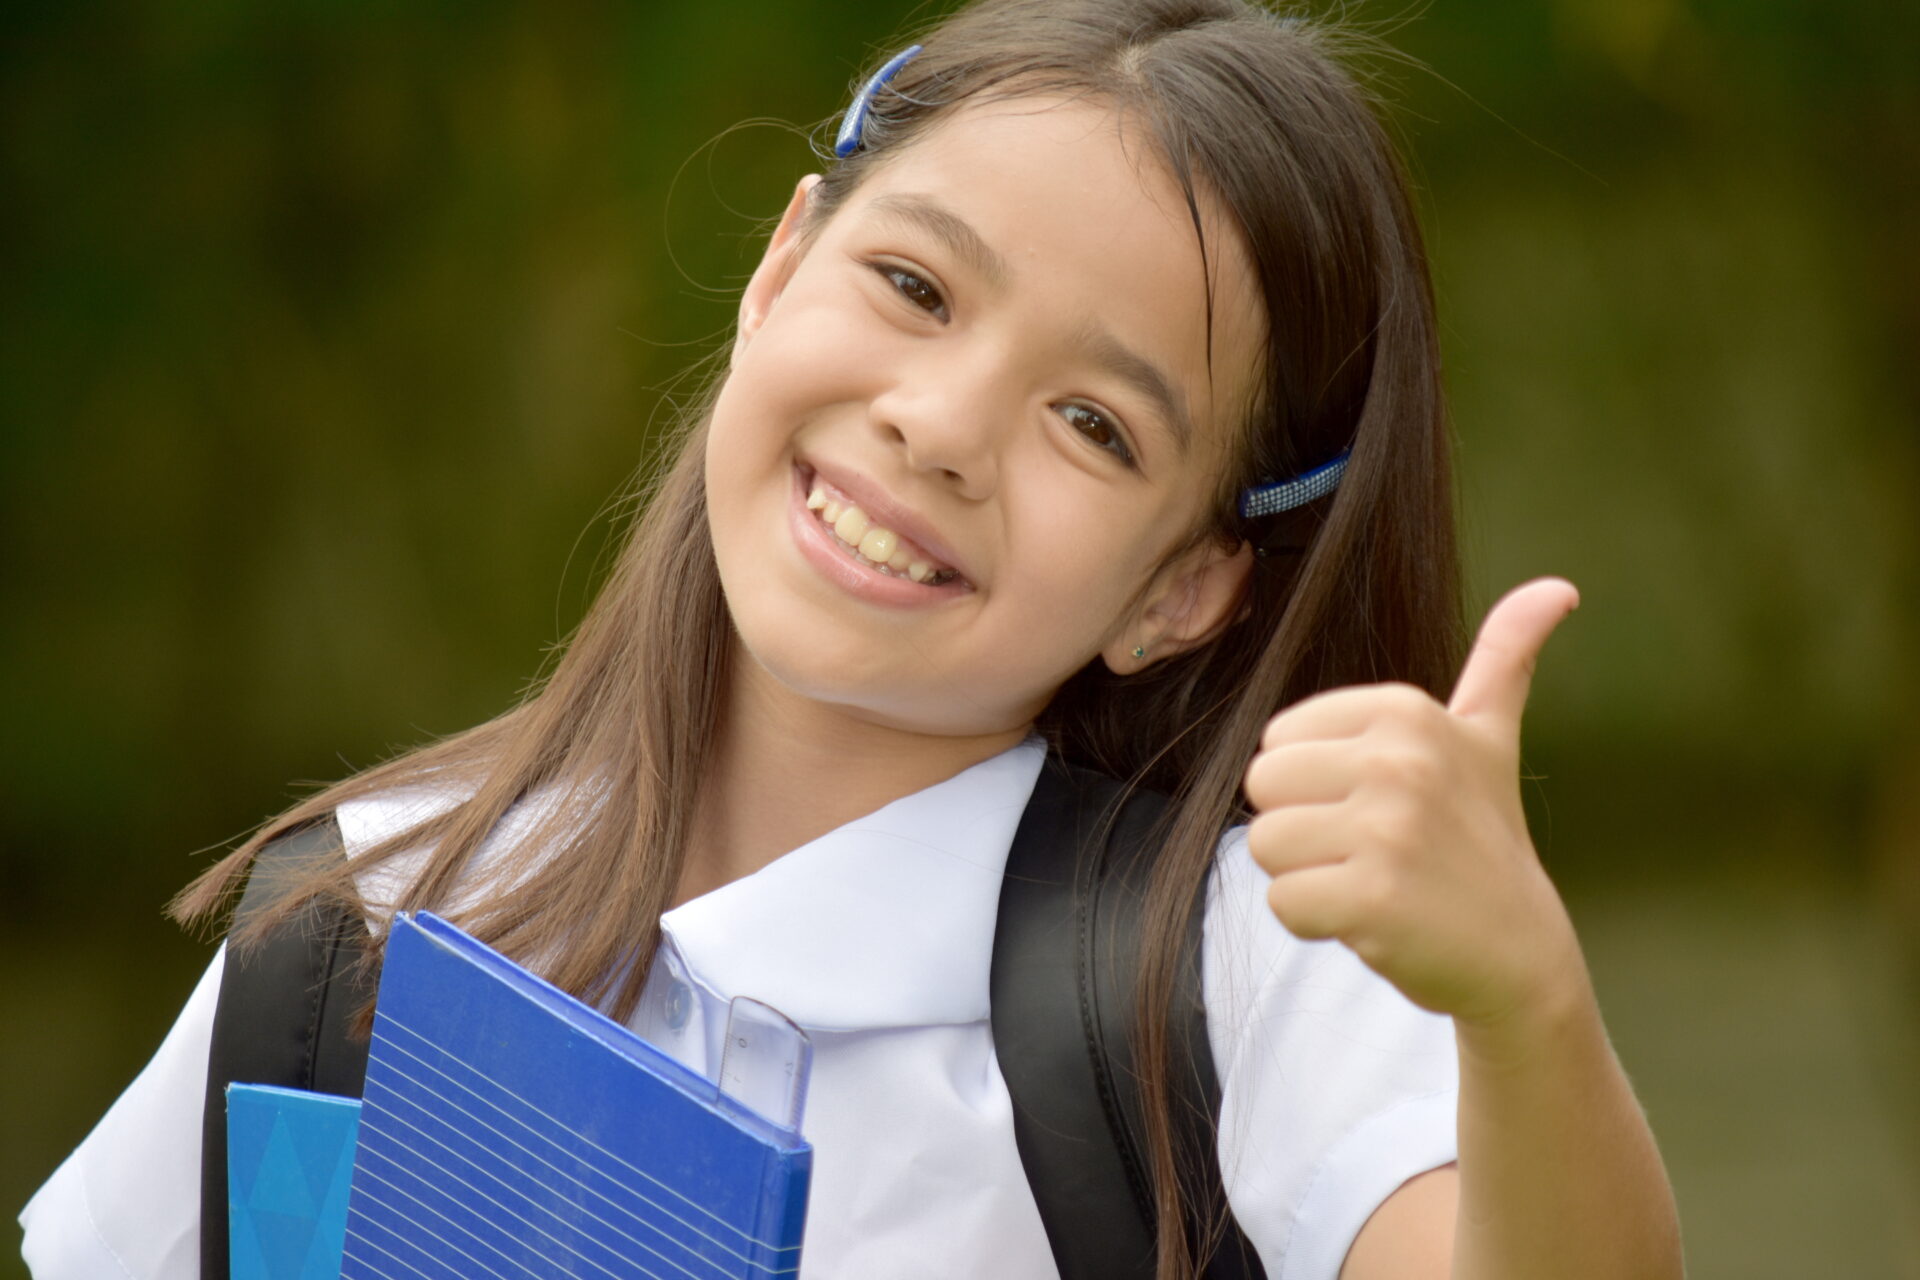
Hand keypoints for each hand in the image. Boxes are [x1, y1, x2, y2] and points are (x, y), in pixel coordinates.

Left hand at [1243, 578, 1586, 1030]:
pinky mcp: (1374, 898)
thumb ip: (1504, 657)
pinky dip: (1317, 924)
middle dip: (1301, 829)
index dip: (1314, 784)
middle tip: (1371, 849)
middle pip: (1261, 787)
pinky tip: (1374, 920)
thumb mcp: (1490, 736)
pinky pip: (1283, 902)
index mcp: (1404, 710)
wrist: (1520, 953)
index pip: (1277, 740)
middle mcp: (1398, 758)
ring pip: (1265, 845)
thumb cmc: (1484, 839)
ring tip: (1373, 881)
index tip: (1381, 805)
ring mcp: (1388, 828)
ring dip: (1307, 876)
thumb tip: (1556, 586)